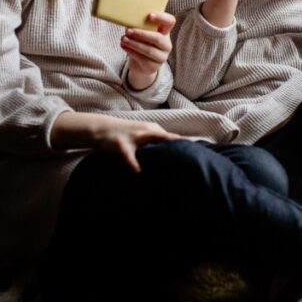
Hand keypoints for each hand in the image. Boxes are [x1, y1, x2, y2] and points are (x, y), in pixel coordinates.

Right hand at [51, 110, 179, 171]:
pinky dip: (135, 165)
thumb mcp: (143, 135)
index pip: (172, 137)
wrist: (102, 128)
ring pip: (150, 146)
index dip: (184, 144)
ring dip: (158, 155)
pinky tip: (139, 174)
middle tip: (191, 159)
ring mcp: (133, 137)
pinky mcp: (121, 145)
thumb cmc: (126, 133)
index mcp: (152, 129)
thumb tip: (171, 152)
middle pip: (165, 139)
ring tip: (170, 167)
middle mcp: (146, 131)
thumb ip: (156, 142)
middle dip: (177, 147)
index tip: (198, 151)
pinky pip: (129, 157)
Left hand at [121, 10, 174, 90]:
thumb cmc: (142, 43)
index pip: (170, 21)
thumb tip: (127, 17)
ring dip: (134, 44)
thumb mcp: (143, 33)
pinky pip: (142, 59)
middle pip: (157, 38)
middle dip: (141, 34)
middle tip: (128, 31)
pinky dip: (131, 51)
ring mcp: (161, 57)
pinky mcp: (153, 67)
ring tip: (123, 39)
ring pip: (148, 50)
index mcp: (165, 31)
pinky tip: (123, 46)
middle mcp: (166, 44)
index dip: (162, 17)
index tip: (149, 15)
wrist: (141, 64)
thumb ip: (140, 25)